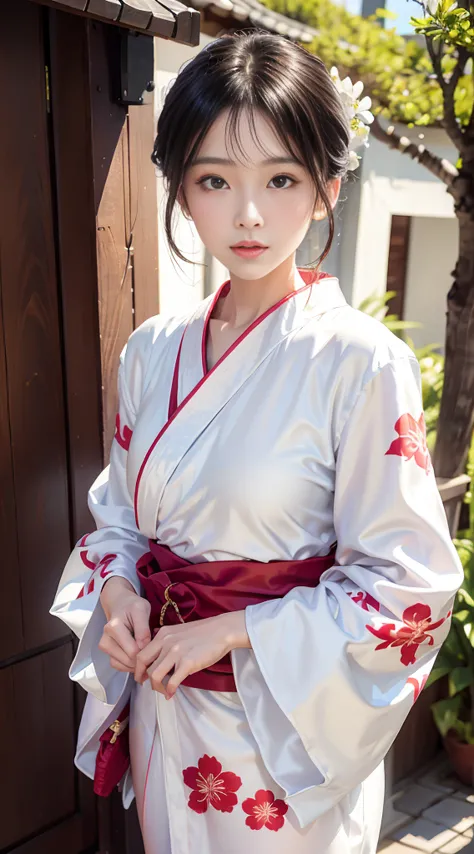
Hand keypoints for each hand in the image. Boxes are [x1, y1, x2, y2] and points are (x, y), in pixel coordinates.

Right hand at [98, 576, 151, 672]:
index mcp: (114, 627)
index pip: (133, 651)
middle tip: (152, 649)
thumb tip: (143, 648)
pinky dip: (129, 665)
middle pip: (128, 660)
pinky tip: (137, 655)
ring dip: (136, 663)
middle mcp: (105, 639)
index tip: (155, 645)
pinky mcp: (107, 653)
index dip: (147, 651)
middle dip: (142, 658)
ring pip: (123, 666)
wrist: (120, 605)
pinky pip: (119, 666)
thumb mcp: (142, 609)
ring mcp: (105, 647)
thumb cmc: (133, 606)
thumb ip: (143, 628)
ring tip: (144, 650)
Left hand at [134, 610, 250, 697]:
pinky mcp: (187, 663)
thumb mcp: (178, 632)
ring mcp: (176, 652)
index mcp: (162, 634)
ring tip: (163, 691)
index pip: (141, 654)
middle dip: (144, 679)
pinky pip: (172, 681)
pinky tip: (171, 694)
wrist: (222, 630)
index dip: (138, 668)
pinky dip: (169, 690)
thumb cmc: (203, 633)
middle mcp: (166, 642)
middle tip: (149, 686)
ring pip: (155, 675)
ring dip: (157, 687)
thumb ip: (166, 642)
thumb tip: (157, 657)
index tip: (141, 677)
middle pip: (145, 665)